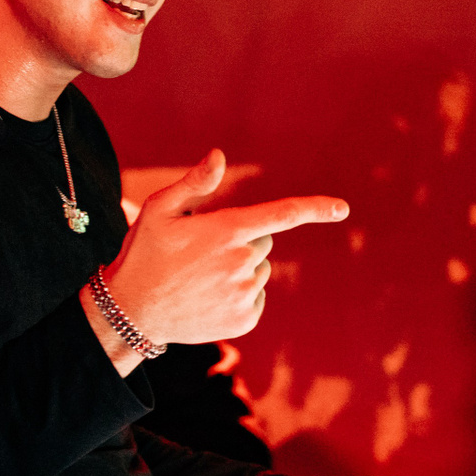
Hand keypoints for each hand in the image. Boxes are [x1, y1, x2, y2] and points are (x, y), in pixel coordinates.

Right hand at [96, 150, 346, 356]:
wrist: (133, 311)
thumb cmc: (144, 253)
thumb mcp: (158, 210)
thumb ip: (194, 182)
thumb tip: (220, 155)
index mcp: (226, 231)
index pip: (282, 214)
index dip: (316, 208)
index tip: (342, 208)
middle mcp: (242, 264)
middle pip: (263, 242)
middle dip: (242, 240)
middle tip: (203, 251)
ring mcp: (245, 295)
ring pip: (259, 270)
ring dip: (239, 269)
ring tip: (201, 277)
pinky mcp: (245, 320)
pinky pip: (256, 298)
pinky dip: (239, 295)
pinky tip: (208, 297)